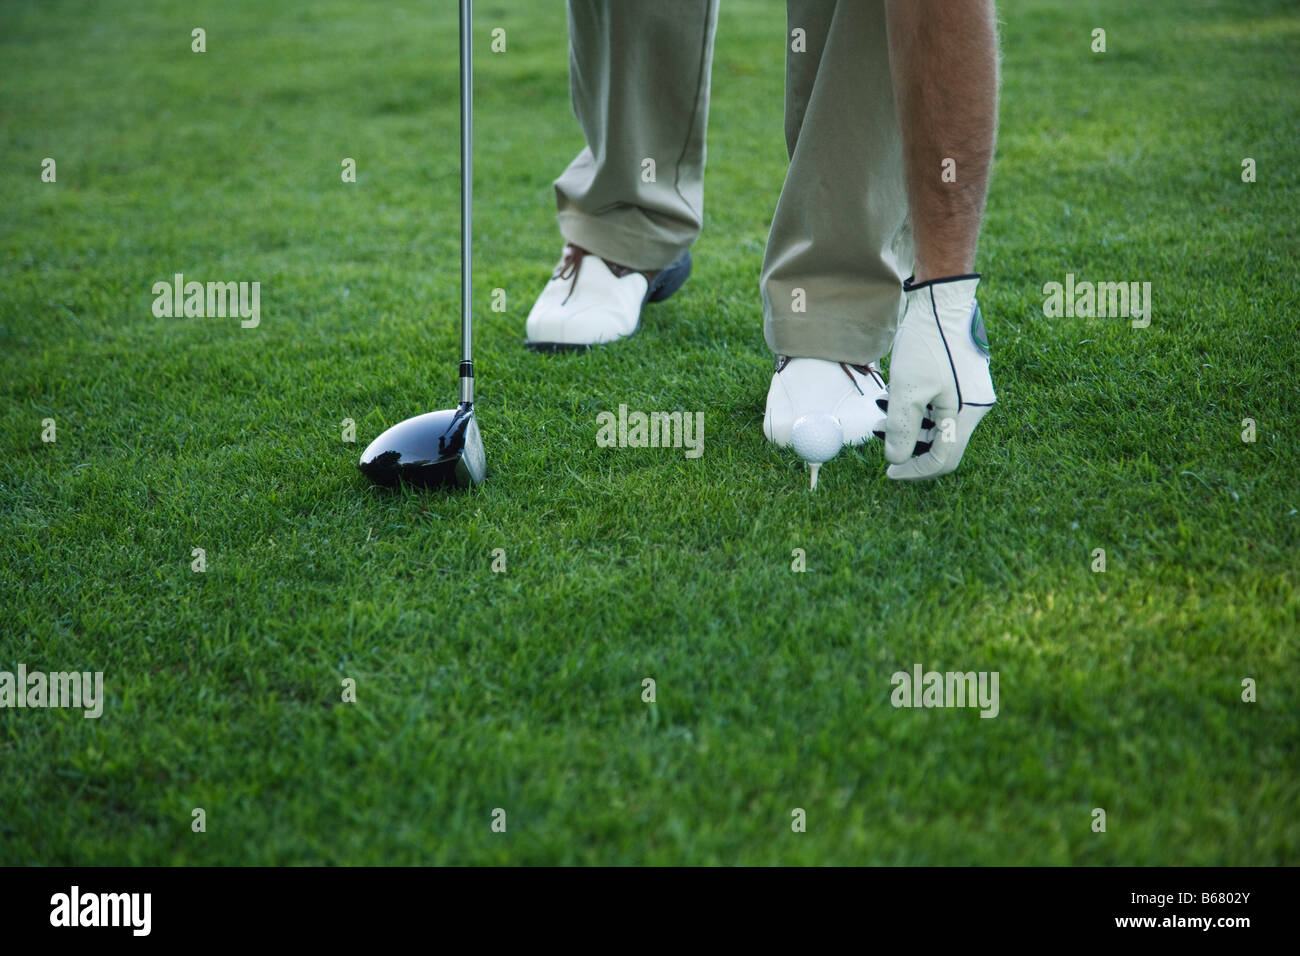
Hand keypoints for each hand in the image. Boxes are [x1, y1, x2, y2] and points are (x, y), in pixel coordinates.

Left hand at [879, 276, 995, 479]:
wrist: (941, 301)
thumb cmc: (926, 342)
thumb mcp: (907, 389)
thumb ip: (901, 429)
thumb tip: (896, 459)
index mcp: (966, 414)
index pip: (943, 460)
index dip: (914, 471)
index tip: (888, 471)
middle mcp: (976, 408)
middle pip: (942, 444)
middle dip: (909, 446)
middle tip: (880, 435)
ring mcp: (971, 394)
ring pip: (938, 426)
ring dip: (910, 427)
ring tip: (881, 414)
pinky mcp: (963, 382)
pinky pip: (941, 409)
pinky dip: (918, 411)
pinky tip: (895, 398)